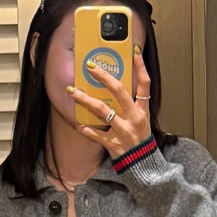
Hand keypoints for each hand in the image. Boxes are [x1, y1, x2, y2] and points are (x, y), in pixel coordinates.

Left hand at [68, 45, 151, 159]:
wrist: (143, 164)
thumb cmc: (140, 139)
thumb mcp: (141, 119)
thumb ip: (131, 104)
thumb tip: (116, 86)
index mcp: (142, 110)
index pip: (145, 84)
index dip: (140, 67)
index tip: (133, 51)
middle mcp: (134, 118)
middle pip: (120, 92)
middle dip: (104, 77)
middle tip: (90, 66)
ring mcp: (123, 131)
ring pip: (103, 111)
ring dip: (85, 100)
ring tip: (72, 91)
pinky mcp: (113, 144)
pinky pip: (96, 135)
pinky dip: (86, 130)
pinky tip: (78, 124)